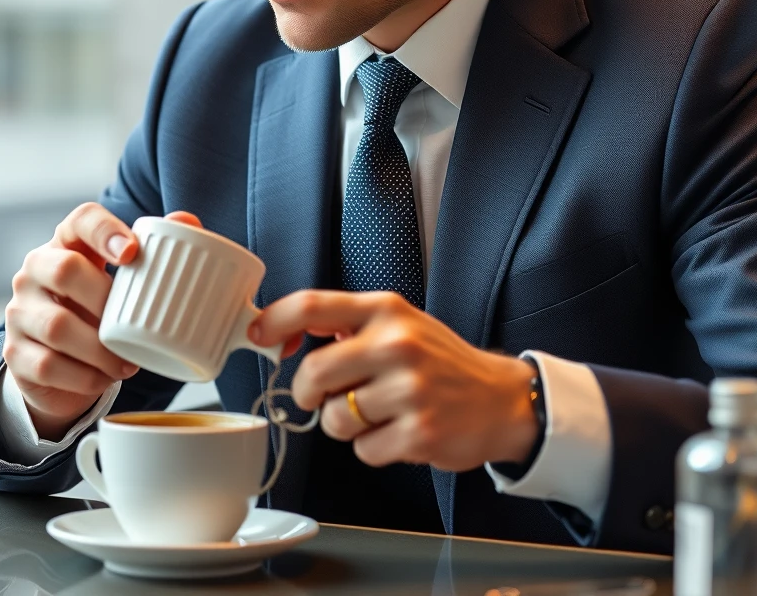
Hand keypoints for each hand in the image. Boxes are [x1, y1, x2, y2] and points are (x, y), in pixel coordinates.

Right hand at [4, 205, 201, 439]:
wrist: (61, 364)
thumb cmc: (99, 308)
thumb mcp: (124, 280)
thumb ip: (158, 249)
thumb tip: (187, 221)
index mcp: (68, 243)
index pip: (81, 220)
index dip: (106, 230)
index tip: (133, 253)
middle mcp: (36, 270)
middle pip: (65, 269)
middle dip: (105, 299)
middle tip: (136, 326)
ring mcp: (20, 311)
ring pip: (56, 325)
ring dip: (99, 349)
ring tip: (128, 364)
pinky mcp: (14, 353)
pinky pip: (48, 365)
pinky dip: (84, 377)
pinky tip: (104, 379)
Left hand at [248, 290, 538, 471]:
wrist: (499, 398)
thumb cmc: (440, 362)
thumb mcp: (400, 324)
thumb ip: (349, 325)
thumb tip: (287, 331)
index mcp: (387, 310)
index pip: (314, 306)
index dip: (275, 320)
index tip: (257, 334)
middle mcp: (397, 344)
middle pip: (314, 372)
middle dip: (308, 392)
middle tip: (324, 394)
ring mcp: (409, 389)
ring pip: (335, 418)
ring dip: (347, 424)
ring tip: (379, 412)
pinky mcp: (419, 433)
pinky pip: (363, 450)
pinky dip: (373, 447)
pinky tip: (399, 431)